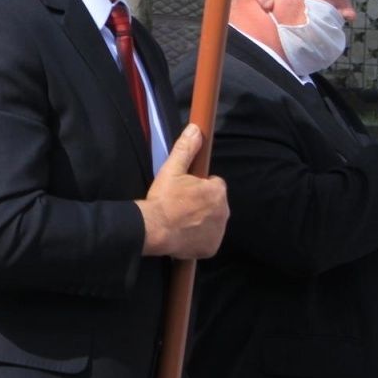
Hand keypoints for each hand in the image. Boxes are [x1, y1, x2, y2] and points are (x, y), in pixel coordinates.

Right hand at [137, 126, 226, 259]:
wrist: (154, 229)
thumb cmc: (163, 199)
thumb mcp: (172, 170)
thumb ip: (186, 148)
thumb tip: (196, 129)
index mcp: (217, 192)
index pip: (215, 184)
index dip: (200, 186)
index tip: (185, 190)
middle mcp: (224, 212)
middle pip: (215, 203)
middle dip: (203, 203)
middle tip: (181, 205)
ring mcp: (218, 232)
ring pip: (213, 220)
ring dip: (202, 219)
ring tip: (182, 220)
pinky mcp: (211, 248)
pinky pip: (209, 239)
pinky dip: (200, 237)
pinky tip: (185, 234)